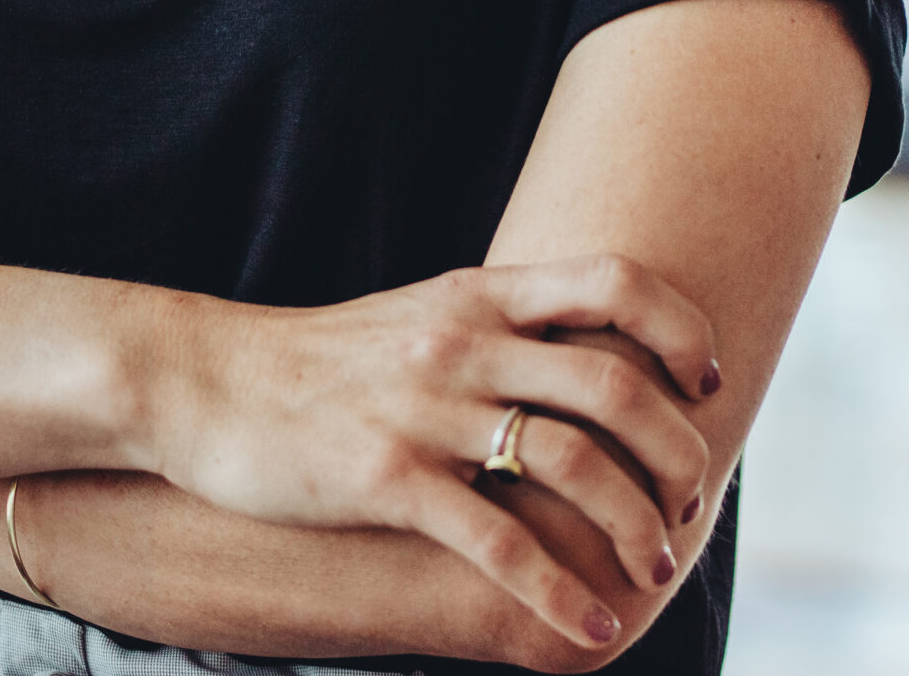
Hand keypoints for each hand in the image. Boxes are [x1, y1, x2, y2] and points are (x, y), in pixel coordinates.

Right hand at [145, 258, 720, 653]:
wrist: (204, 383)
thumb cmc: (322, 362)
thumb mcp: (418, 316)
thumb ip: (500, 326)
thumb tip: (596, 361)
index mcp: (476, 295)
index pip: (612, 280)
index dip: (679, 329)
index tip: (704, 384)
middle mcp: (460, 342)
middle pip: (614, 383)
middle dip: (677, 452)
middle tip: (690, 502)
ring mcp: (423, 409)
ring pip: (571, 462)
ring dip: (633, 525)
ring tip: (649, 567)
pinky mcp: (386, 478)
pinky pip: (495, 542)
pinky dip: (558, 593)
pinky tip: (589, 628)